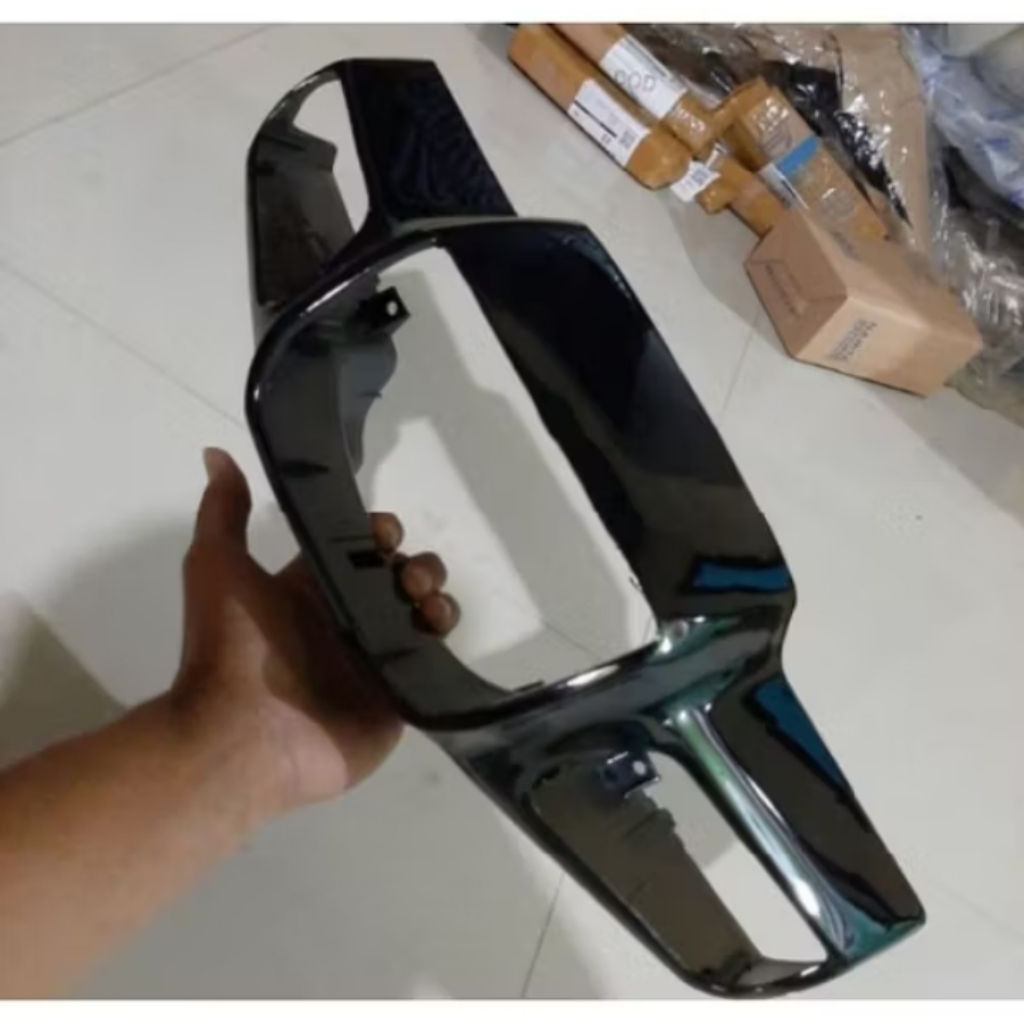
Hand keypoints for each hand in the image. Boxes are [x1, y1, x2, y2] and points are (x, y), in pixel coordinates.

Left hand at [169, 447, 458, 822]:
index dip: (380, 534)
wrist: (241, 737)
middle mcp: (347, 621)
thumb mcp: (216, 567)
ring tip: (425, 608)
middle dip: (418, 566)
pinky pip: (431, 664)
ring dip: (438, 600)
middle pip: (402, 579)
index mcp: (312, 589)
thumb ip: (223, 513)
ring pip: (424, 618)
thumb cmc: (232, 649)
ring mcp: (374, 662)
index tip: (382, 536)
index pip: (362, 549)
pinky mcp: (396, 698)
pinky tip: (436, 634)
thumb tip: (215, 453)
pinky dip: (442, 645)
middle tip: (409, 581)